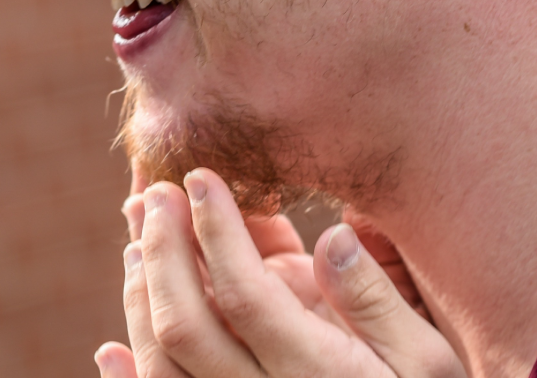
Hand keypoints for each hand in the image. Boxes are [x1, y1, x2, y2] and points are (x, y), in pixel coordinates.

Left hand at [97, 169, 463, 377]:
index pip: (245, 293)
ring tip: (136, 241)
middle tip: (154, 194)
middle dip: (164, 251)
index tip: (200, 177)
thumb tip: (334, 235)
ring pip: (165, 366)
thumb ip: (379, 300)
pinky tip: (109, 351)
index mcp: (316, 371)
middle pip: (187, 324)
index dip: (216, 230)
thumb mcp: (428, 360)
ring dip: (142, 299)